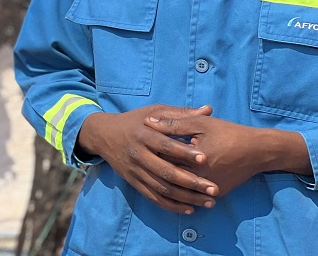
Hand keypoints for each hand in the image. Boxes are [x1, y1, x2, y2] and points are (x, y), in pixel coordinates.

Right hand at [78, 104, 218, 213]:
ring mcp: (135, 170)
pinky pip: (153, 197)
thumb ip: (181, 113)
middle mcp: (138, 154)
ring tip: (208, 202)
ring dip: (186, 198)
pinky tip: (189, 209)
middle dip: (191, 182)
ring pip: (162, 188)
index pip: (165, 145)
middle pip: (166, 171)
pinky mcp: (133, 182)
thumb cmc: (135, 121)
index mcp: (143, 134)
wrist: (104, 135)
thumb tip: (208, 110)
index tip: (205, 158)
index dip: (184, 152)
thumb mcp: (154, 112)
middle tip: (213, 189)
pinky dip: (171, 205)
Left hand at [145, 110, 296, 196]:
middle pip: (167, 175)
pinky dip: (181, 190)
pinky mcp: (215, 193)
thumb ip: (172, 123)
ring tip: (153, 170)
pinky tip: (171, 182)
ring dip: (166, 180)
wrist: (258, 151)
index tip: (138, 141)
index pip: (161, 157)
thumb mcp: (199, 123)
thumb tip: (148, 122)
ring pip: (179, 188)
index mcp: (191, 160)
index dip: (149, 149)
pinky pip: (193, 194)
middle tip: (142, 157)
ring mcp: (207, 189)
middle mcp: (198, 179)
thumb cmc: (228, 133)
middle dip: (154, 166)